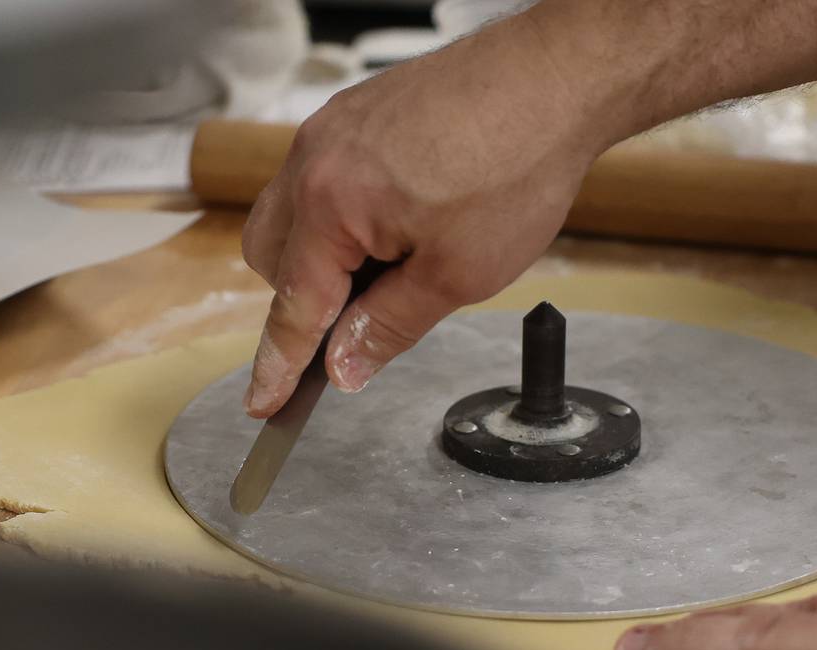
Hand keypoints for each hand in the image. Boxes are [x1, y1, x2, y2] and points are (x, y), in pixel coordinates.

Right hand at [238, 12, 615, 415]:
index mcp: (329, 204)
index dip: (277, 365)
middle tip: (366, 317)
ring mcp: (332, 129)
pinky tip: (406, 218)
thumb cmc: (515, 166)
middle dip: (305, 298)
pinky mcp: (355, 113)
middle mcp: (314, 159)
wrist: (555, 79)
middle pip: (271, 257)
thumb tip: (342, 367)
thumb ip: (387, 327)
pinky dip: (344, 214)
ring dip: (325, 254)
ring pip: (293, 213)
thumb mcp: (456, 276)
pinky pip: (322, 177)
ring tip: (398, 261)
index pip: (291, 308)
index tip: (261, 404)